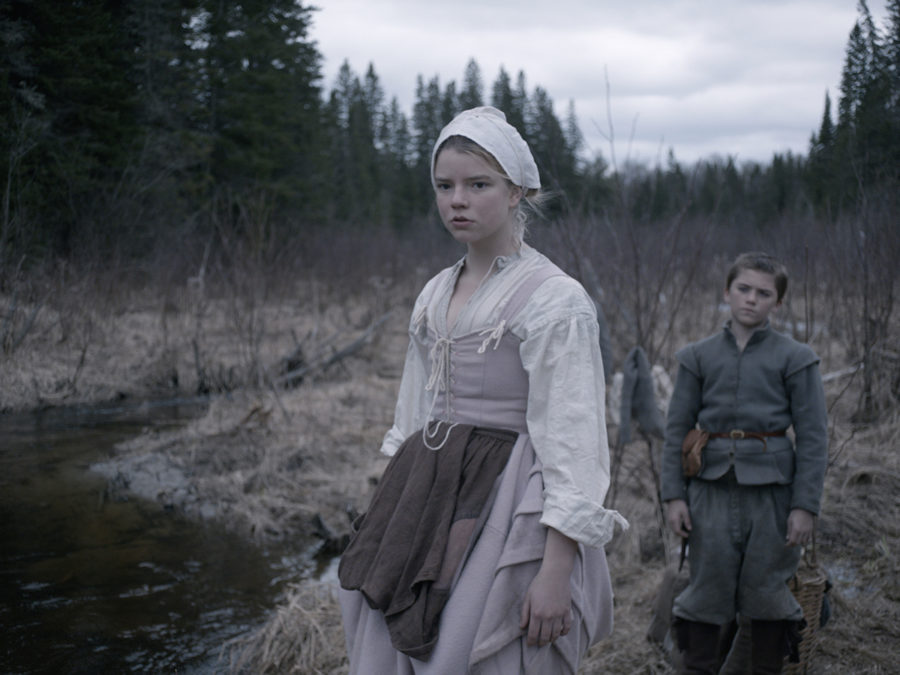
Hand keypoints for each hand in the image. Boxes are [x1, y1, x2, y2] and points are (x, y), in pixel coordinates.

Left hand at [519, 528, 575, 646]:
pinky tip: (559, 633)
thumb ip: (524, 613)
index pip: (533, 634)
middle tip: (538, 643)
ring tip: (548, 639)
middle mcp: (548, 616)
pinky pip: (567, 627)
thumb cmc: (539, 584)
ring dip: (551, 639)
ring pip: (556, 634)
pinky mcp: (567, 612)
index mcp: (536, 613)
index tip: (530, 643)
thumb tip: (522, 627)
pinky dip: (563, 633)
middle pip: (545, 637)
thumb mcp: (528, 597)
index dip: (531, 642)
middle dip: (541, 643)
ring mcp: (559, 615)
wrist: (555, 574)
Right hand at [666, 499, 691, 537]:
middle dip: (680, 534)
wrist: (674, 499)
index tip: (688, 535)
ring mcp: (669, 520)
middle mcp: (670, 521)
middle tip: (687, 534)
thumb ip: (687, 521)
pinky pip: (672, 526)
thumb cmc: (680, 505)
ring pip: (673, 529)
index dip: (683, 534)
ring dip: (678, 532)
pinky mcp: (669, 518)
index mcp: (674, 520)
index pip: (677, 531)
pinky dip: (676, 528)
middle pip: (674, 531)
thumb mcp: (685, 512)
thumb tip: (689, 529)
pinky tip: (681, 527)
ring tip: (685, 531)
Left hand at [786, 508, 813, 546]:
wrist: (805, 509)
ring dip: (799, 542)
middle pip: (798, 543)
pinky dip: (804, 540)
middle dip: (793, 544)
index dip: (789, 545)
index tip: (786, 545)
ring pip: (804, 542)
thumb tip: (787, 538)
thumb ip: (789, 531)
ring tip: (795, 540)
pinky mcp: (811, 530)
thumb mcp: (789, 521)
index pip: (793, 541)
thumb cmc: (795, 514)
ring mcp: (808, 531)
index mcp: (796, 529)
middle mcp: (803, 532)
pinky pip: (809, 539)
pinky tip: (801, 538)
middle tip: (789, 543)